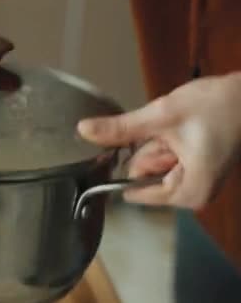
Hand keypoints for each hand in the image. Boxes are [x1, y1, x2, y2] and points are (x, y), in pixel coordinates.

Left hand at [77, 73, 240, 208]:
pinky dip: (168, 141)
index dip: (130, 163)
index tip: (142, 141)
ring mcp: (196, 182)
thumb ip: (121, 129)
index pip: (135, 191)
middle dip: (151, 148)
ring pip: (153, 163)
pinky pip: (167, 157)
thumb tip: (83, 131)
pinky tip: (183, 130)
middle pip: (144, 175)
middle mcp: (194, 196)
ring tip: (182, 128)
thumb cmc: (218, 106)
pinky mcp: (197, 168)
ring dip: (159, 142)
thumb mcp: (161, 116)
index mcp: (188, 193)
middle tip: (172, 131)